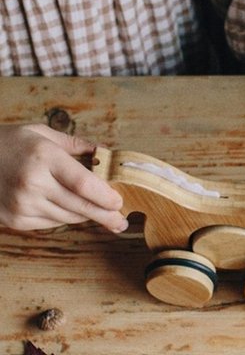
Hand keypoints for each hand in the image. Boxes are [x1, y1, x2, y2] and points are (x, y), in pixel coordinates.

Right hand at [0, 124, 126, 231]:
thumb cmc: (10, 142)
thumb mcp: (42, 133)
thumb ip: (74, 144)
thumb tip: (103, 151)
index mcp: (44, 157)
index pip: (82, 183)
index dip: (104, 195)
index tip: (119, 200)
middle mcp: (33, 183)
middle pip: (78, 206)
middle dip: (104, 215)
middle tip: (122, 221)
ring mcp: (22, 205)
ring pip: (66, 217)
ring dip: (87, 217)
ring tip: (105, 218)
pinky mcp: (14, 220)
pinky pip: (49, 223)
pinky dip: (64, 217)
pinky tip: (75, 213)